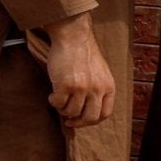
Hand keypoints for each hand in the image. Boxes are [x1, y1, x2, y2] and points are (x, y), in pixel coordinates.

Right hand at [31, 12, 115, 128]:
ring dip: (62, 109)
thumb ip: (98, 89)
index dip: (91, 121)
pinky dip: (53, 102)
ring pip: (71, 111)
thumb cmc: (83, 54)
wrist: (73, 38)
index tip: (80, 120)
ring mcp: (82, 88)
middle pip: (90, 117)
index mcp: (108, 86)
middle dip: (77, 122)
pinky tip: (52, 94)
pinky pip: (58, 103)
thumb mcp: (99, 73)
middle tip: (68, 119)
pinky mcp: (66, 85)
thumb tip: (86, 107)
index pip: (104, 113)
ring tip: (58, 100)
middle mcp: (97, 89)